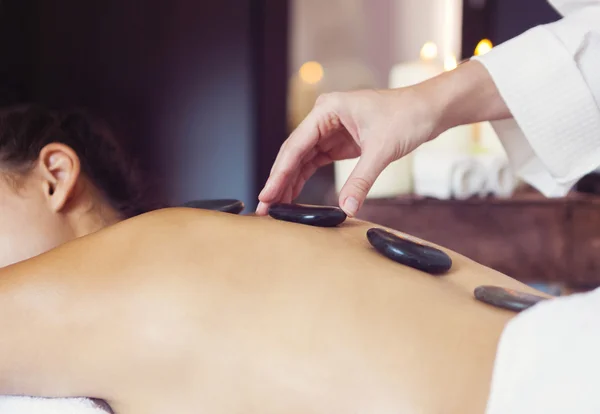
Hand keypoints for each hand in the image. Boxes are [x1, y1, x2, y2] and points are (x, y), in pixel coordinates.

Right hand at [256, 86, 441, 215]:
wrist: (429, 110)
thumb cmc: (407, 116)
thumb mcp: (382, 149)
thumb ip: (362, 179)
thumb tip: (347, 207)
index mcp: (327, 109)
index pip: (295, 145)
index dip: (279, 173)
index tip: (266, 195)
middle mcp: (323, 118)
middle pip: (293, 154)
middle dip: (279, 181)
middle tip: (266, 208)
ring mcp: (329, 131)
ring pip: (301, 160)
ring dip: (289, 183)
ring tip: (277, 208)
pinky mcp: (339, 143)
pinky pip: (315, 163)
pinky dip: (304, 180)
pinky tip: (294, 196)